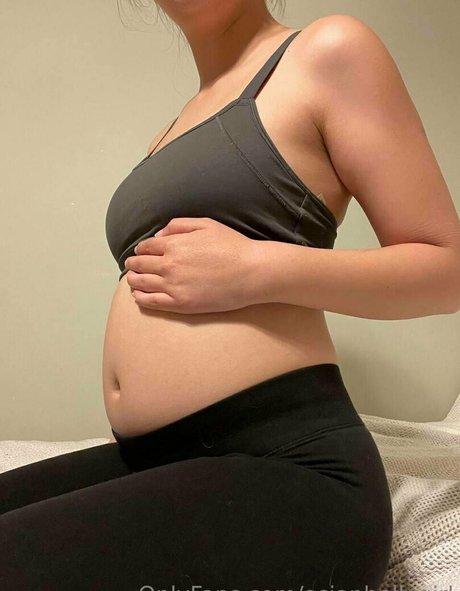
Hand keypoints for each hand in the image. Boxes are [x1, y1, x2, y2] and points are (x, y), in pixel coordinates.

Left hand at [124, 217, 261, 313]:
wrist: (251, 272)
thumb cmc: (233, 246)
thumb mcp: (206, 224)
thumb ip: (178, 225)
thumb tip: (158, 235)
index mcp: (174, 244)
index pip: (145, 247)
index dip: (140, 249)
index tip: (140, 252)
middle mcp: (169, 265)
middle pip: (139, 265)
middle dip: (133, 264)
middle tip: (132, 266)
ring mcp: (173, 286)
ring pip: (140, 284)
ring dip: (133, 280)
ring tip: (133, 281)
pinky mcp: (181, 304)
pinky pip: (151, 302)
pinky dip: (140, 298)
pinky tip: (139, 296)